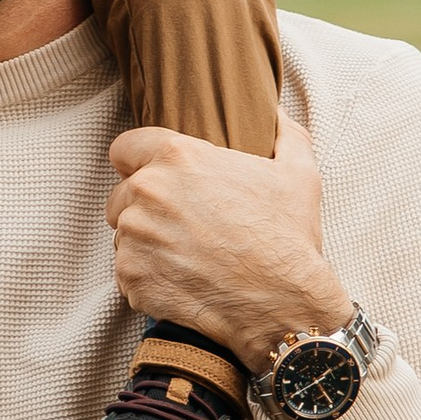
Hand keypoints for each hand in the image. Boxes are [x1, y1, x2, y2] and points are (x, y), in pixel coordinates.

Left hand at [105, 120, 348, 380]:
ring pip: (124, 235)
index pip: (124, 148)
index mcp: (177, 157)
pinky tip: (182, 283)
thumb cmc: (289, 238)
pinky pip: (127, 274)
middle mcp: (147, 192)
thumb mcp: (298, 172)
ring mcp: (135, 237)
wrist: (283, 305)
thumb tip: (276, 114)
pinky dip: (148, 280)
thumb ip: (283, 132)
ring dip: (146, 245)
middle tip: (181, 227)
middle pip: (121, 194)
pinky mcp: (132, 278)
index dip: (136, 162)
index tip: (150, 177)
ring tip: (186, 258)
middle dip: (144, 208)